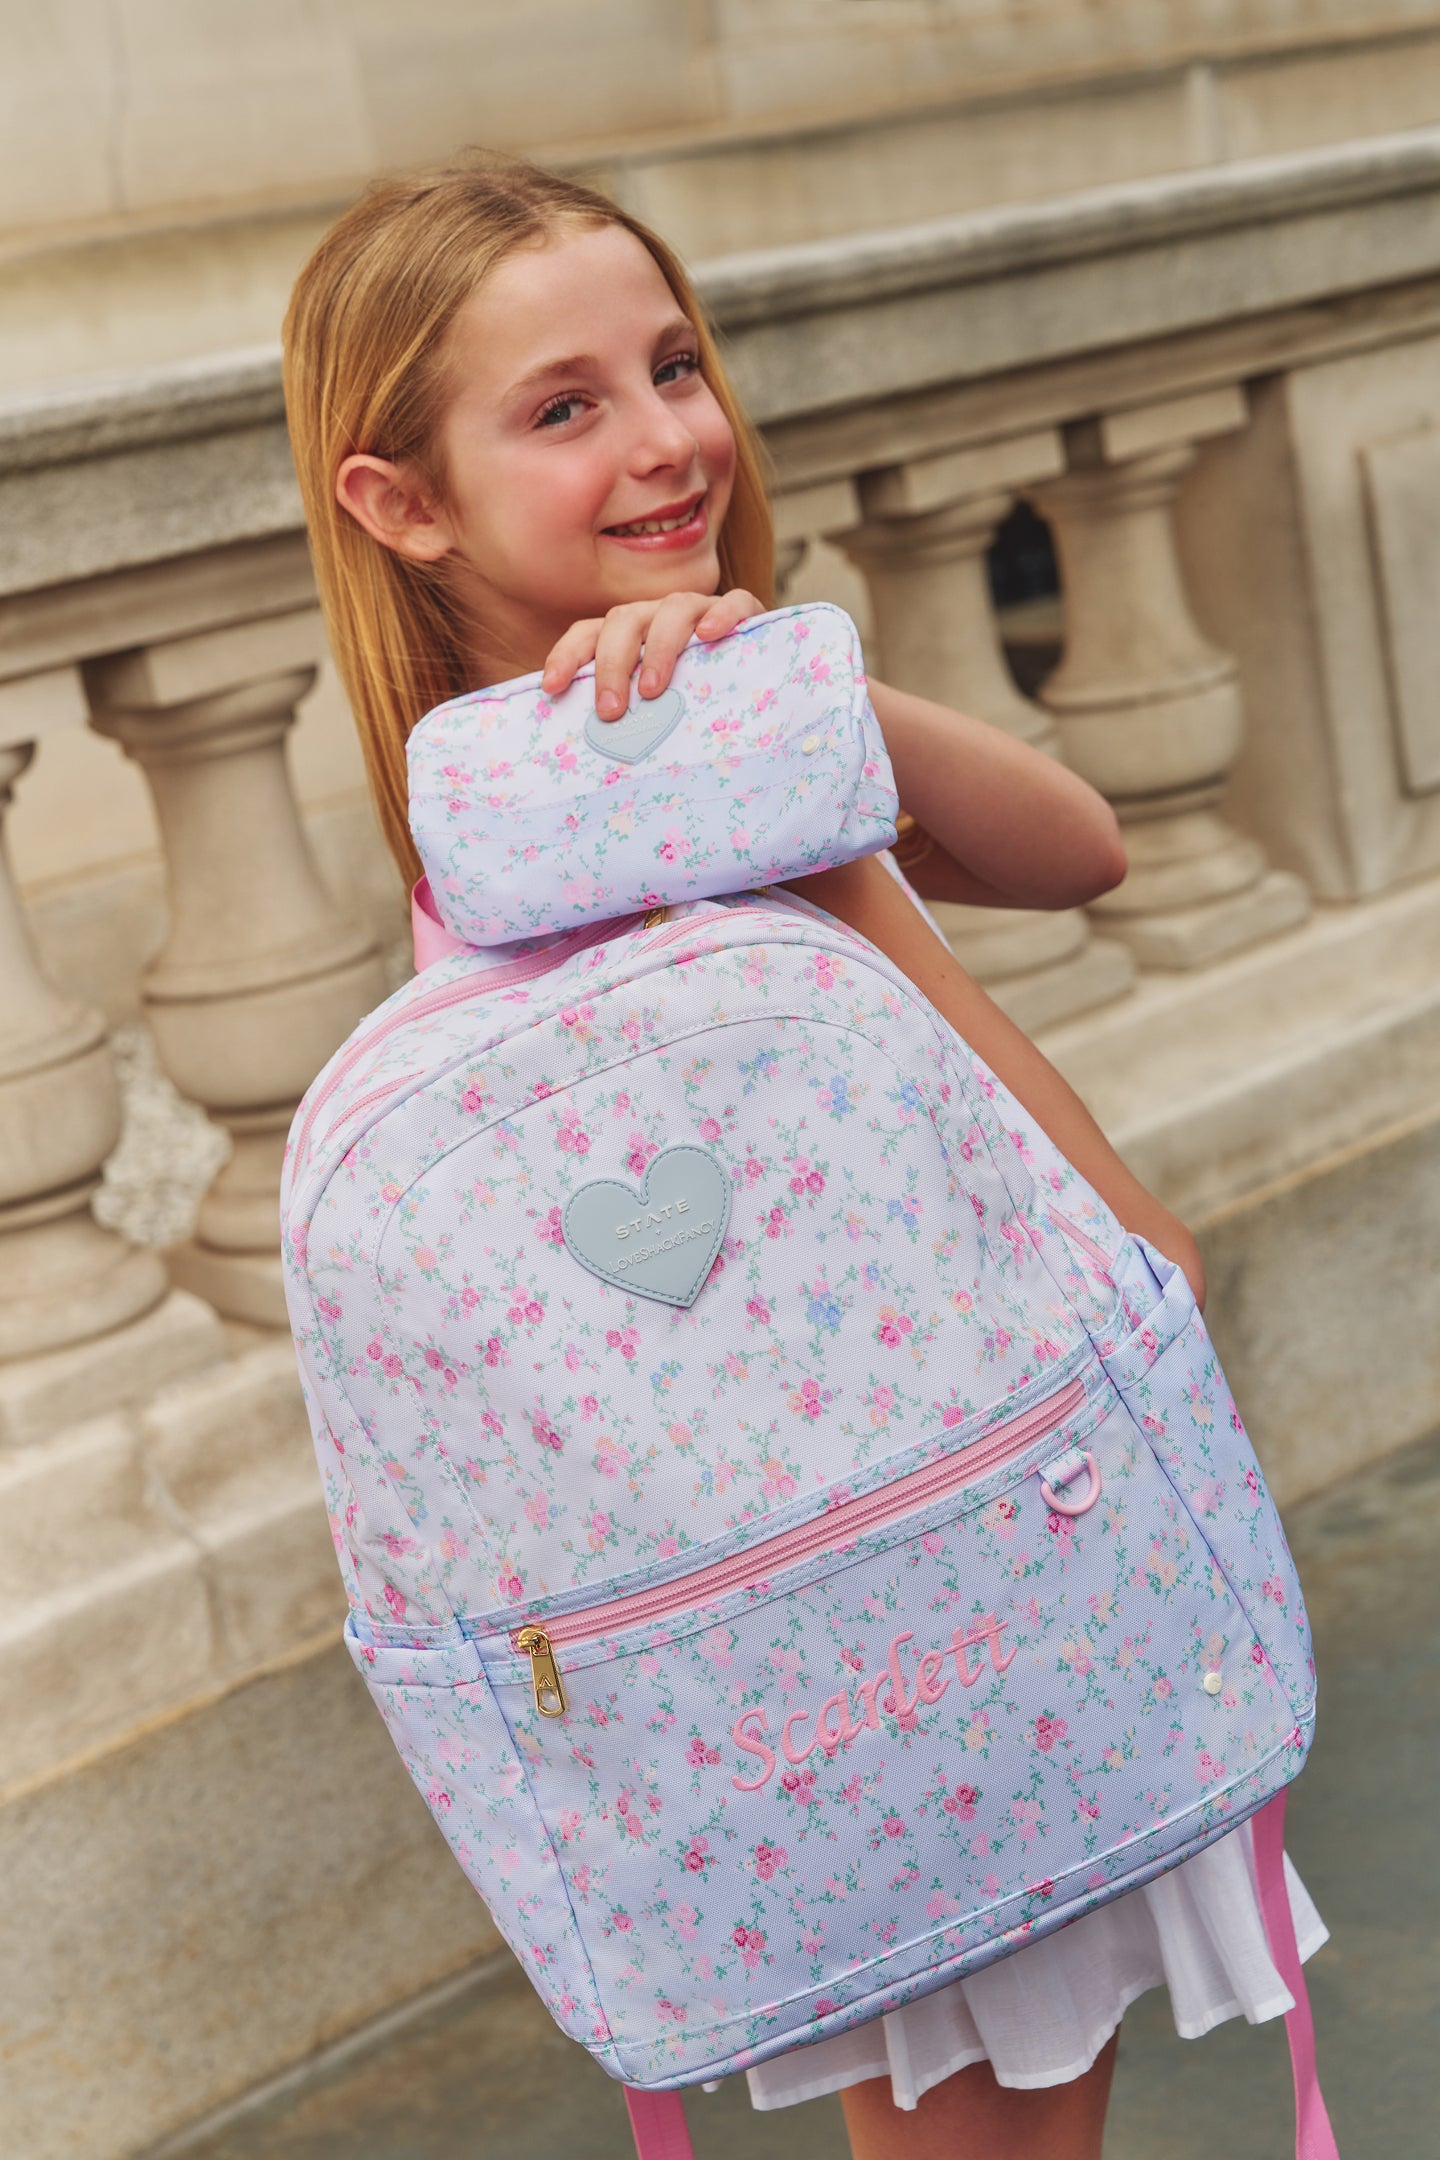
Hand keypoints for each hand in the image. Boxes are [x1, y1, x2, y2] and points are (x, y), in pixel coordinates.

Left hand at [541, 588, 761, 716]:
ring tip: (653, 690)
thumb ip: (624, 721)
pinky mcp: (744, 612)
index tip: (552, 688)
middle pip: (624, 622)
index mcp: (629, 636)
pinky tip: (710, 636)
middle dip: (611, 665)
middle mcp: (657, 617)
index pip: (588, 634)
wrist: (757, 690)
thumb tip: (583, 764)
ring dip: (658, 649)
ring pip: (672, 609)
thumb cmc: (693, 708)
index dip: (567, 656)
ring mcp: (700, 611)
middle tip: (610, 712)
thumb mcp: (652, 714)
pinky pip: (734, 602)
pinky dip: (721, 614)